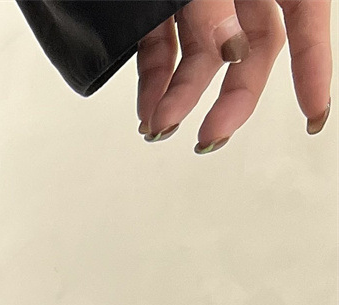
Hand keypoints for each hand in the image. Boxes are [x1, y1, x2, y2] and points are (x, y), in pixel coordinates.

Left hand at [137, 0, 330, 149]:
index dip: (312, 65)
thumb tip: (228, 48)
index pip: (306, 15)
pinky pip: (163, 45)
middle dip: (232, 97)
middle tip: (211, 135)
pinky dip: (154, 78)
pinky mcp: (160, 5)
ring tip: (160, 125)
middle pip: (251, 47)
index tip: (313, 114)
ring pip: (202, 54)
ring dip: (181, 95)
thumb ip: (215, 4)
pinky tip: (147, 107)